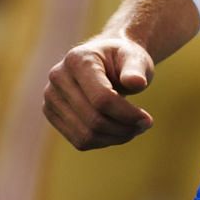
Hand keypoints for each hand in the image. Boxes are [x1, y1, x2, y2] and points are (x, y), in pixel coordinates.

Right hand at [43, 33, 156, 150]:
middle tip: (145, 125)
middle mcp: (58, 77)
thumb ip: (136, 69)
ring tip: (134, 128)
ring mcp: (51, 97)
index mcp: (77, 59)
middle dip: (123, 127)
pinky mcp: (52, 114)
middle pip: (93, 119)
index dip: (127, 114)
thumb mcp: (135, 58)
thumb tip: (136, 83)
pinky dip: (103, 141)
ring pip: (85, 135)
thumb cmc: (123, 59)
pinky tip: (119, 131)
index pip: (101, 98)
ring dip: (115, 137)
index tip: (148, 119)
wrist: (105, 60)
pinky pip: (79, 140)